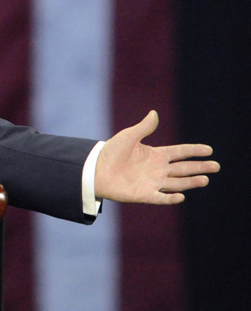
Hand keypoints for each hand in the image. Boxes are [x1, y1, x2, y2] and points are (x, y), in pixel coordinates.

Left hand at [94, 110, 219, 203]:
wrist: (95, 170)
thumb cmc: (110, 152)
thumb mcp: (128, 136)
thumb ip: (143, 127)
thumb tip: (154, 113)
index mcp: (155, 155)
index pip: (180, 152)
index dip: (194, 151)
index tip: (209, 150)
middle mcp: (157, 169)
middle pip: (183, 169)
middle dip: (200, 167)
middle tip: (216, 166)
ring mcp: (152, 183)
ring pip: (177, 183)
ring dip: (190, 182)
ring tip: (205, 180)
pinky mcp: (143, 194)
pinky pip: (160, 198)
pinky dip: (170, 198)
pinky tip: (181, 196)